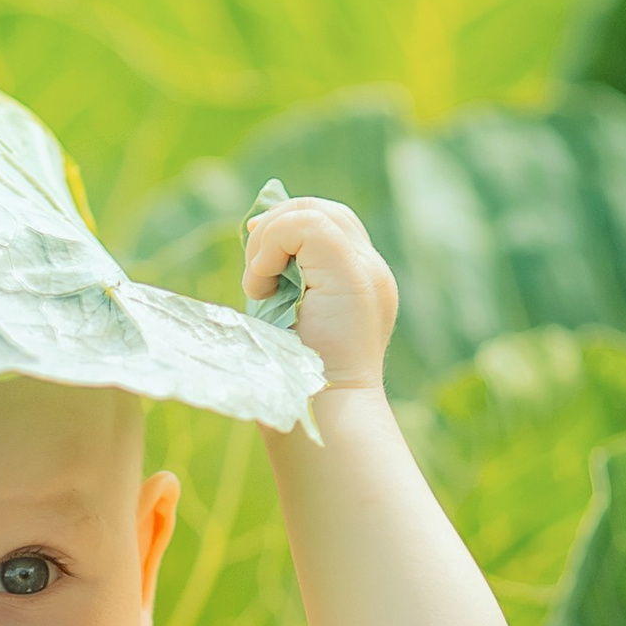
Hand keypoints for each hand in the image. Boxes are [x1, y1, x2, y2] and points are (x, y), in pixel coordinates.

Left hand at [242, 194, 396, 393]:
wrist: (323, 416)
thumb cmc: (295, 381)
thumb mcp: (285, 318)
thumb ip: (281, 279)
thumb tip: (254, 230)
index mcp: (359, 282)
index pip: (327, 224)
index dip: (284, 230)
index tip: (258, 266)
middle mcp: (371, 271)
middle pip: (321, 209)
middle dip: (273, 229)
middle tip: (255, 275)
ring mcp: (367, 271)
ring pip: (312, 211)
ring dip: (269, 241)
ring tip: (259, 287)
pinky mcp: (353, 274)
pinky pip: (307, 225)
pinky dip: (271, 247)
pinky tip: (261, 287)